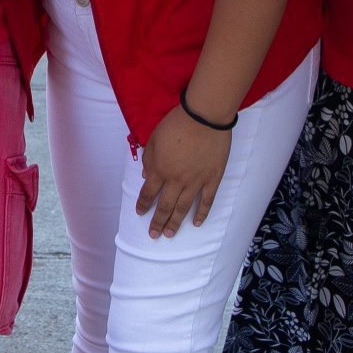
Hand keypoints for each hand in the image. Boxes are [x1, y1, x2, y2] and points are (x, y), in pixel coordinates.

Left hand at [136, 103, 232, 237]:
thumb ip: (149, 158)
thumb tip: (146, 175)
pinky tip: (196, 223)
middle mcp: (176, 180)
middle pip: (165, 206)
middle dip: (157, 221)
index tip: (140, 214)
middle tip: (154, 235)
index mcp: (160, 169)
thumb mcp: (154, 138)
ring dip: (175, 222)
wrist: (204, 117)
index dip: (143, 205)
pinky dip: (202, 213)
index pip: (148, 193)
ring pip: (184, 208)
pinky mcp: (212, 179)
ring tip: (170, 234)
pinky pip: (206, 201)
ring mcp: (196, 181)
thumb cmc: (176, 123)